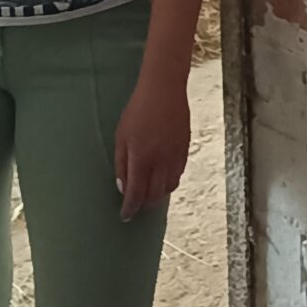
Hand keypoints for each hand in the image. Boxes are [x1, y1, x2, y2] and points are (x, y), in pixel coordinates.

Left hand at [114, 69, 190, 220]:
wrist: (164, 89)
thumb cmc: (138, 110)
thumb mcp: (121, 135)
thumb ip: (121, 163)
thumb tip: (123, 187)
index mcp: (141, 158)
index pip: (136, 193)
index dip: (130, 208)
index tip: (125, 216)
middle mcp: (161, 161)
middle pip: (154, 195)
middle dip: (144, 205)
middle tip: (136, 206)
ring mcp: (175, 156)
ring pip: (169, 187)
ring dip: (158, 195)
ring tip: (149, 194)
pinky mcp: (185, 149)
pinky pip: (178, 174)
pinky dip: (169, 182)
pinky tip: (161, 178)